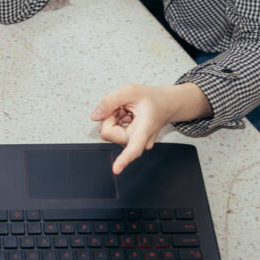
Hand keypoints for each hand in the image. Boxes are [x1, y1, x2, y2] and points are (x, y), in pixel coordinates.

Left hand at [91, 83, 211, 173]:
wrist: (164, 104)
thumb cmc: (151, 98)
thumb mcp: (129, 90)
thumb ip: (110, 101)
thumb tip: (95, 116)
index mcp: (145, 128)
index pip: (134, 147)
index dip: (124, 159)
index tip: (116, 169)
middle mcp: (140, 140)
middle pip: (109, 133)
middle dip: (110, 117)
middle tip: (122, 107)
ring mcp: (135, 143)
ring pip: (109, 132)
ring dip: (113, 119)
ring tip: (127, 111)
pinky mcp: (129, 143)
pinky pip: (113, 132)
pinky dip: (116, 121)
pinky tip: (127, 115)